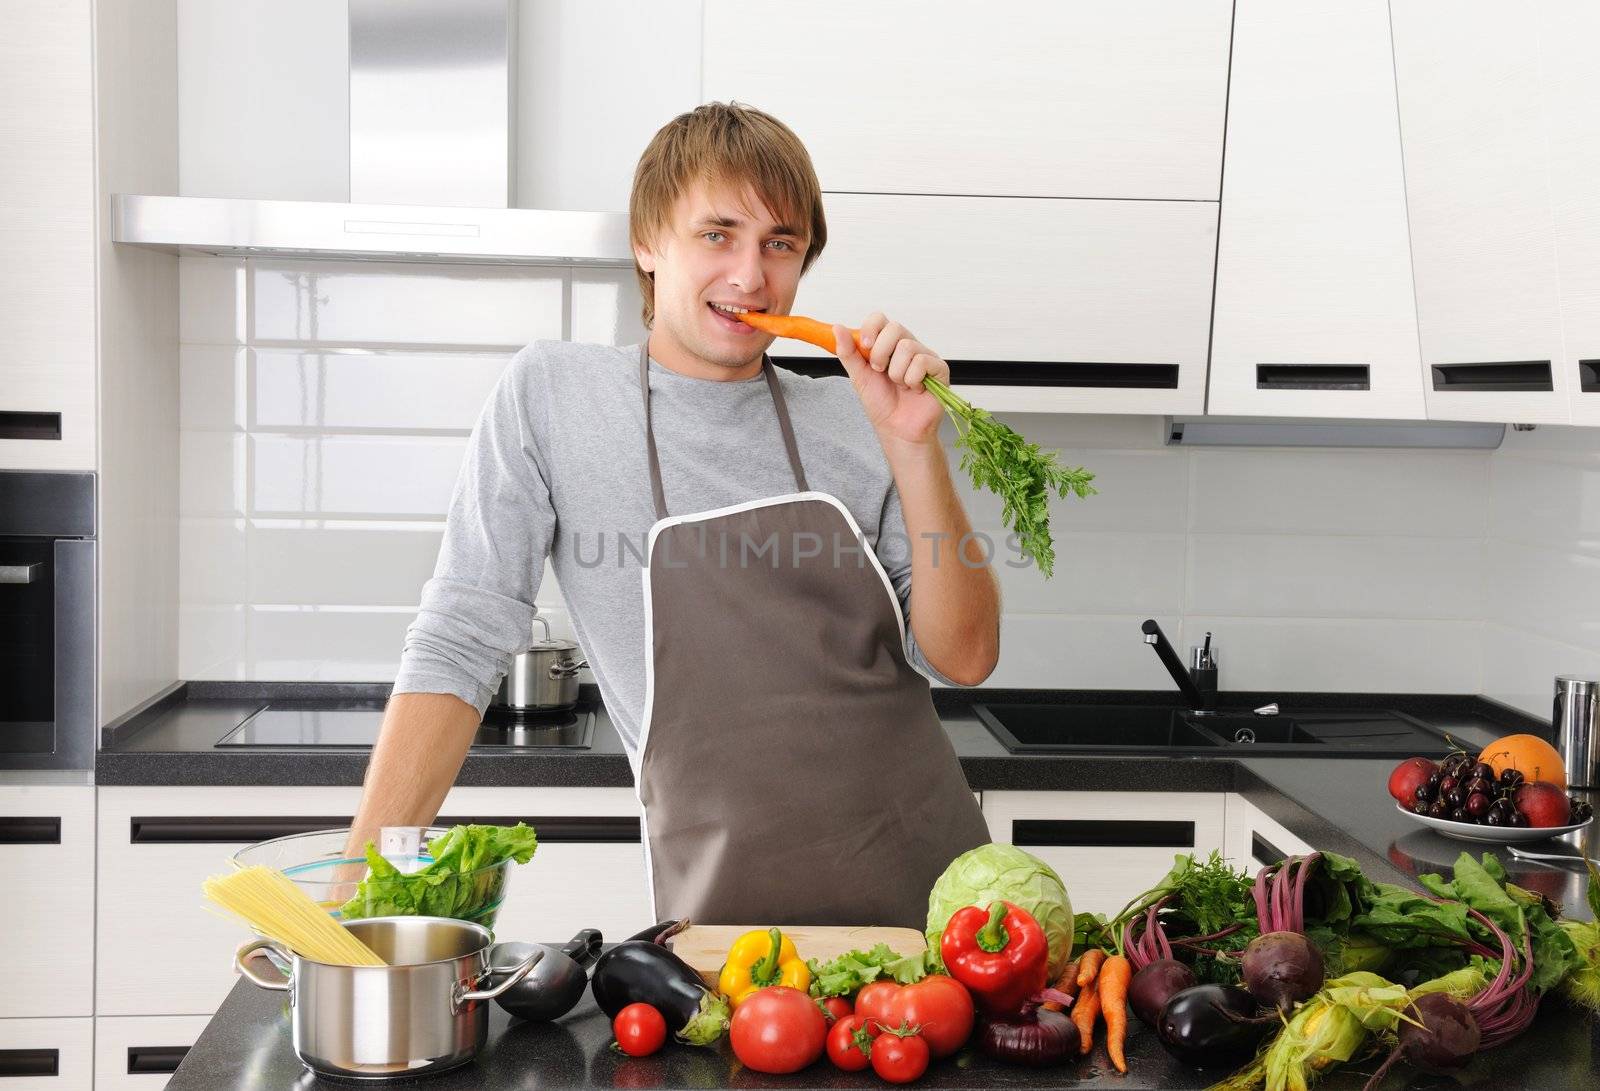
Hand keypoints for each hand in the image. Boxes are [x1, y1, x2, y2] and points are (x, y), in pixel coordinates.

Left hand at [833, 313, 949, 445]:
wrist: (897, 429)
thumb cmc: (881, 404)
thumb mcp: (859, 376)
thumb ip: (848, 352)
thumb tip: (837, 328)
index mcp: (888, 344)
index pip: (880, 319)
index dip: (871, 328)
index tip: (865, 345)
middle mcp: (907, 346)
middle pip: (895, 328)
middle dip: (881, 353)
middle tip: (879, 371)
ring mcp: (924, 356)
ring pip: (907, 347)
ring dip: (896, 372)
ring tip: (899, 385)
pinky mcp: (939, 369)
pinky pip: (923, 362)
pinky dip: (912, 380)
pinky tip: (914, 389)